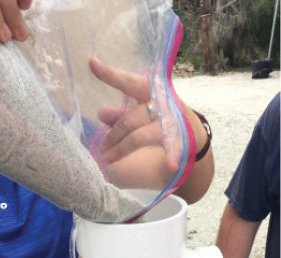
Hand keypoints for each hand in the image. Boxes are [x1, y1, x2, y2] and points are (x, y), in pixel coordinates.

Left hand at [89, 57, 178, 175]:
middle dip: (112, 136)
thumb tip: (101, 114)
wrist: (194, 131)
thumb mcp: (143, 110)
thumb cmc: (162, 116)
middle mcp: (162, 103)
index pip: (129, 82)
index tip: (92, 64)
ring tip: (107, 158)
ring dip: (121, 148)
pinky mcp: (180, 140)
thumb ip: (122, 113)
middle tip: (101, 149)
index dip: (111, 75)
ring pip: (139, 136)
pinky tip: (170, 166)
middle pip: (129, 119)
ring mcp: (171, 122)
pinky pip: (173, 149)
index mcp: (153, 90)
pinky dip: (172, 157)